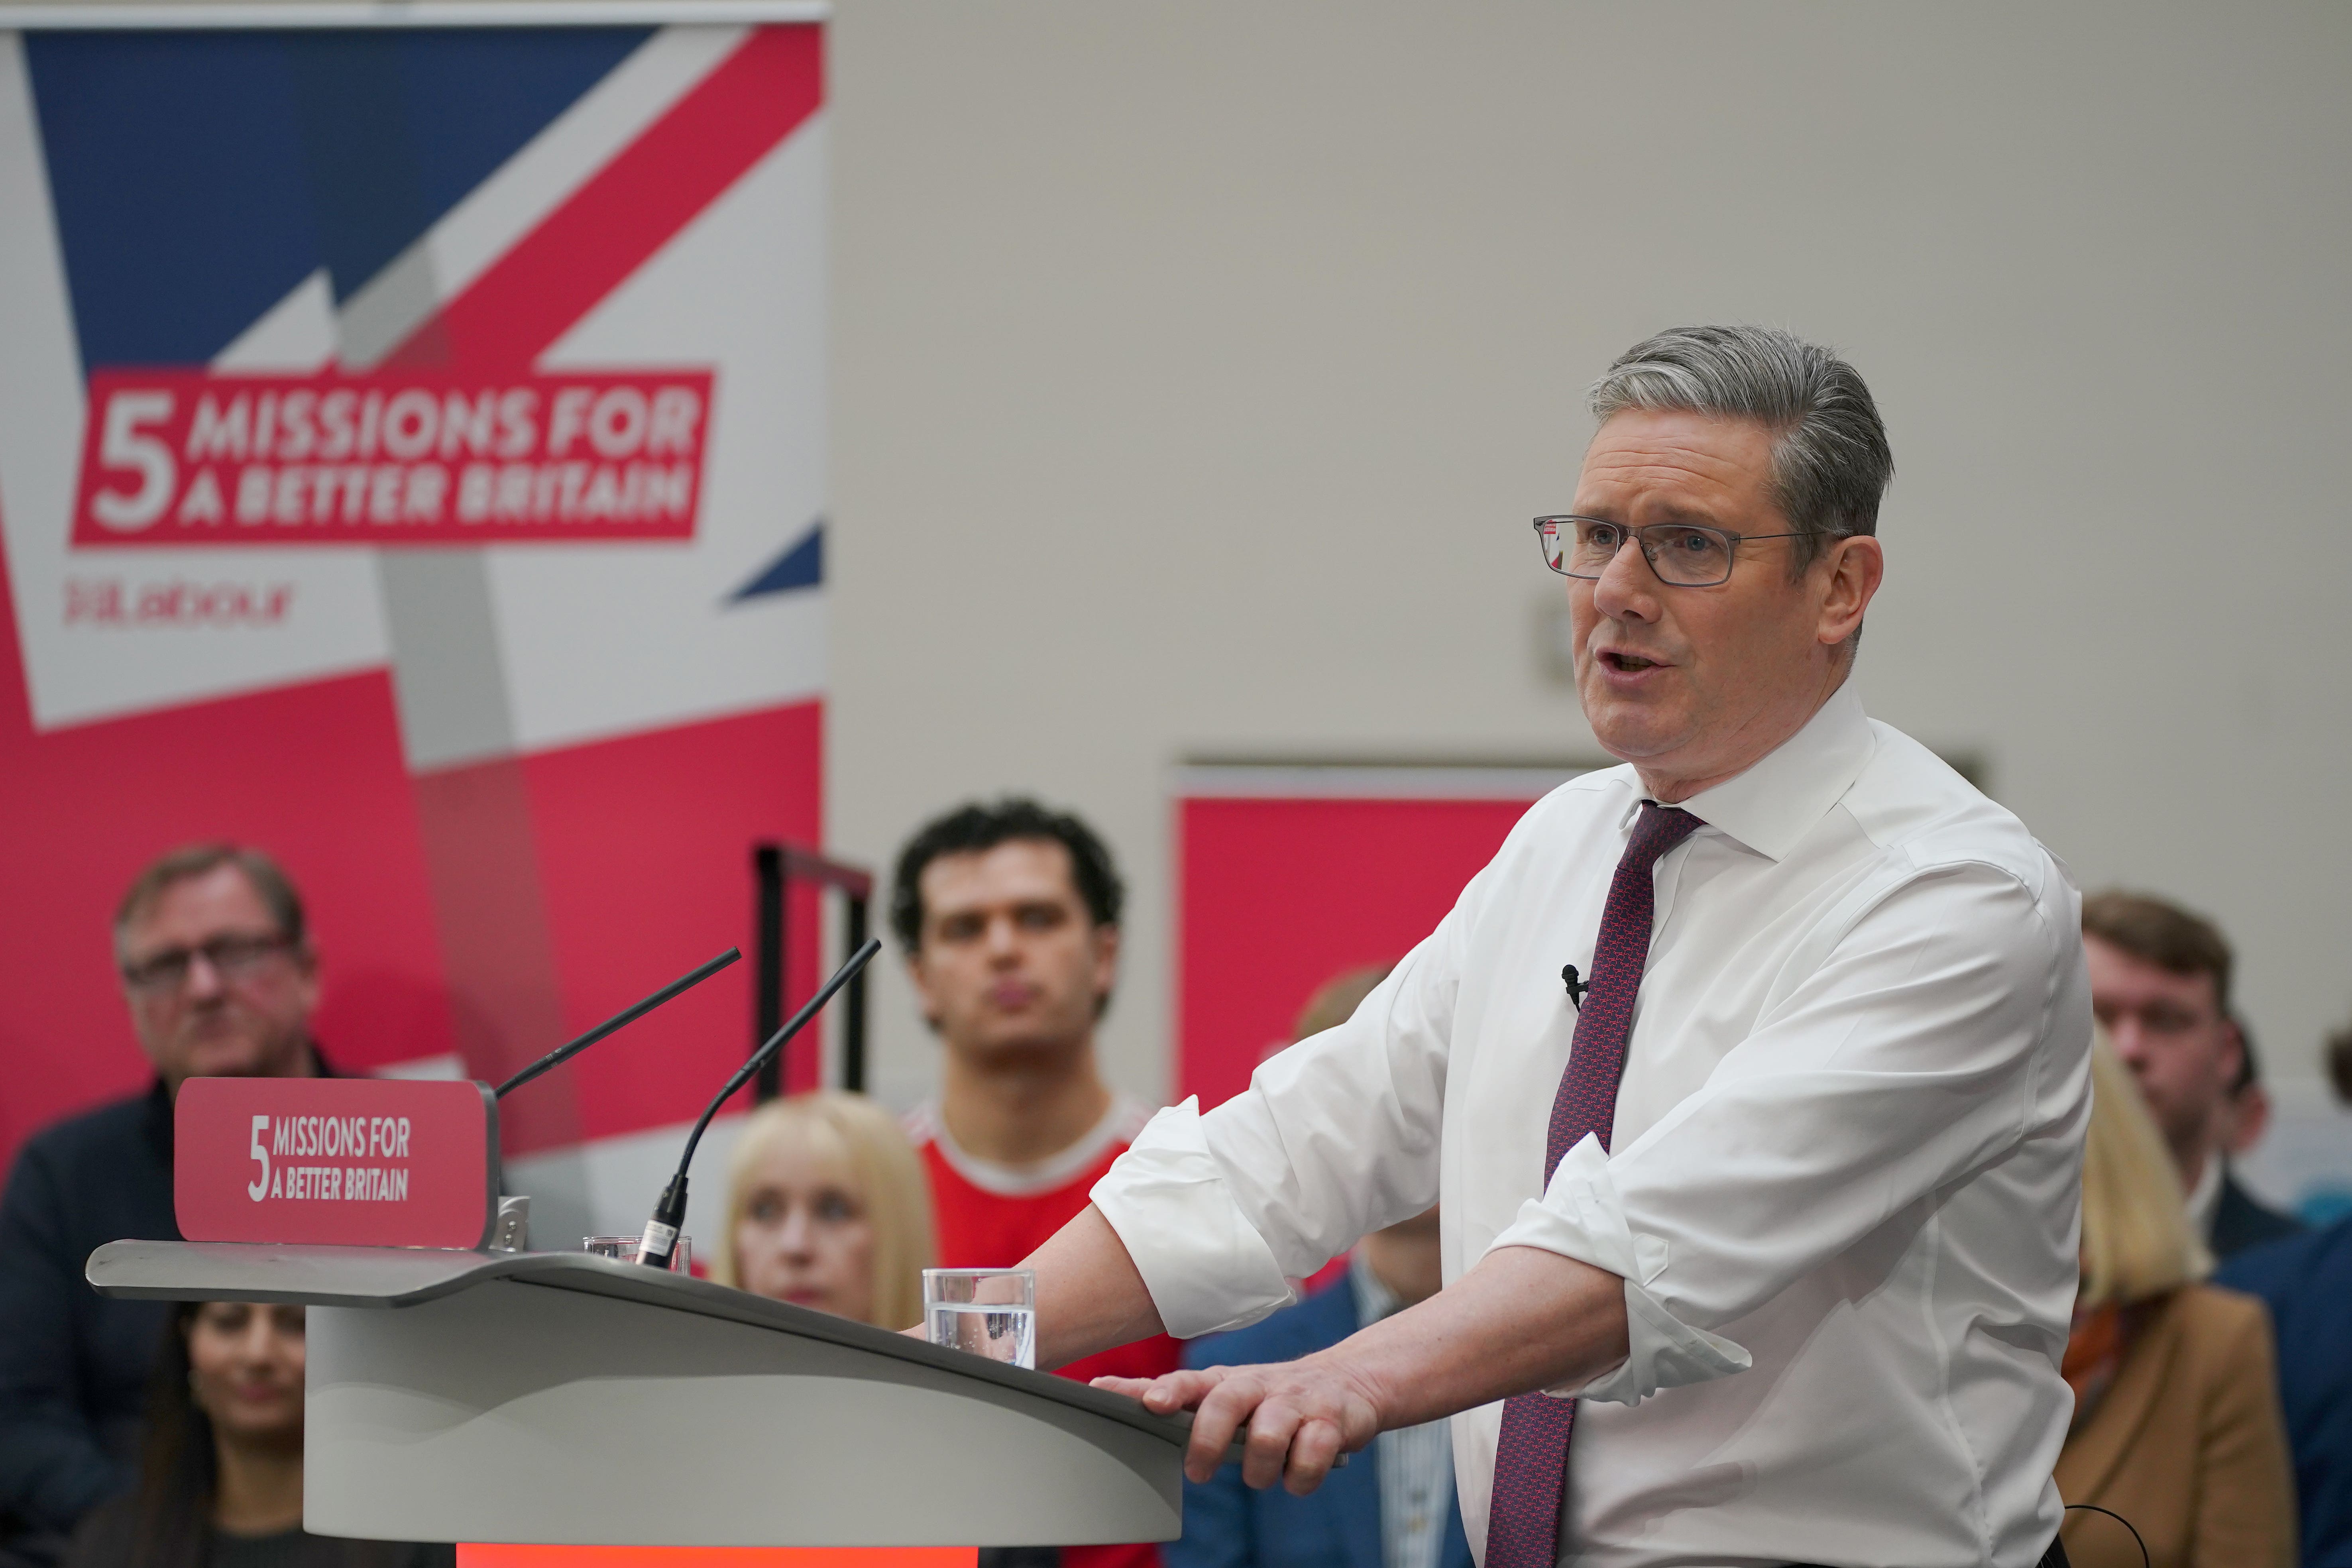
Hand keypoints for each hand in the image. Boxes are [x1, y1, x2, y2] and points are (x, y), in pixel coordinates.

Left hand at [1094, 1356, 1379, 1494]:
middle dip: (1207, 1443)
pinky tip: (1297, 1475)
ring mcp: (1297, 1402)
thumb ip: (1173, 1394)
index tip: (1149, 1403)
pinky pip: (1312, 1455)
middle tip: (1198, 1473)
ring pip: (1268, 1436)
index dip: (1169, 1390)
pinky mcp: (1332, 1421)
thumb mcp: (1225, 1392)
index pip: (1192, 1380)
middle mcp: (1260, 1385)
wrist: (1350, 1382)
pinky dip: (1300, 1476)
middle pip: (1226, 1404)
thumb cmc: (1271, 1396)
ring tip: (1261, 1475)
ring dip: (1259, 1470)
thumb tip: (1103, 1387)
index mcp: (1229, 1381)